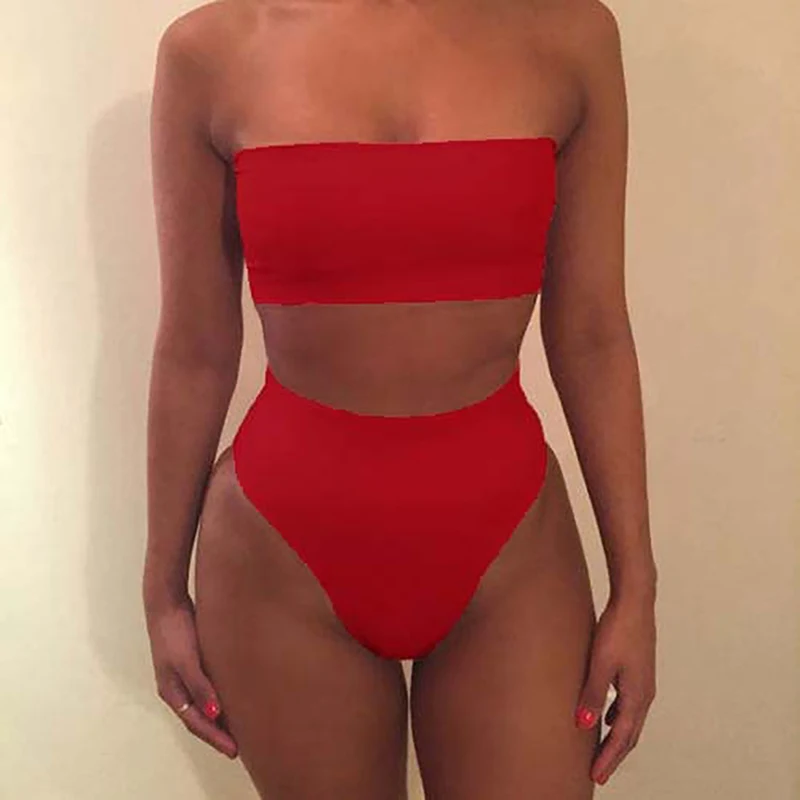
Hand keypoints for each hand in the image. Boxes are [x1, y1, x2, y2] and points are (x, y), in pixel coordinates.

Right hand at [145, 593, 237, 758]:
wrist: (167, 602)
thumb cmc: (175, 631)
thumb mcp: (187, 660)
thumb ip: (200, 686)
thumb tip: (214, 715)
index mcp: (172, 692)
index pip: (195, 723)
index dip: (215, 738)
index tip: (234, 751)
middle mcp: (177, 687)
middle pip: (198, 718)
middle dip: (217, 733)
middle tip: (238, 747)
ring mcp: (184, 674)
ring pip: (203, 704)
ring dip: (218, 718)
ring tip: (238, 727)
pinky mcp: (192, 661)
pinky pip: (207, 687)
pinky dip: (218, 698)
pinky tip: (232, 696)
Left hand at [574, 593, 655, 785]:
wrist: (634, 601)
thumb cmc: (618, 629)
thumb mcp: (600, 663)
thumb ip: (593, 694)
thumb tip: (584, 726)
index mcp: (638, 696)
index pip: (622, 738)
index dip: (609, 759)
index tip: (596, 776)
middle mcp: (644, 694)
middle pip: (629, 734)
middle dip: (614, 755)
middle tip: (598, 772)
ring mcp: (643, 682)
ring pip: (630, 720)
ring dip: (616, 738)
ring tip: (601, 751)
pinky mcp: (637, 671)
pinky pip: (628, 704)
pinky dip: (617, 717)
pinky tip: (605, 715)